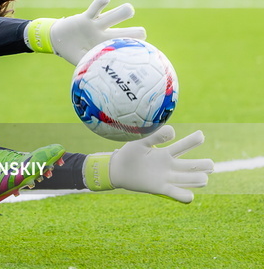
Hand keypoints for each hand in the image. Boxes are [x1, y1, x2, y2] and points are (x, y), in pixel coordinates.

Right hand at [25, 0, 145, 64]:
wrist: (58, 40)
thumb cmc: (74, 53)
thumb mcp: (83, 64)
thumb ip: (92, 74)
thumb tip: (101, 96)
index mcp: (107, 47)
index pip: (124, 49)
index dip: (134, 51)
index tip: (143, 56)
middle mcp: (105, 35)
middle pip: (124, 33)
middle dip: (135, 33)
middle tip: (142, 34)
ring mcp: (96, 25)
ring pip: (112, 17)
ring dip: (122, 13)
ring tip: (130, 10)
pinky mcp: (85, 17)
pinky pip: (94, 8)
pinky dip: (100, 3)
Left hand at [85, 126, 213, 202]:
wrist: (118, 169)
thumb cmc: (130, 153)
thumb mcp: (141, 141)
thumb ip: (155, 136)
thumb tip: (173, 131)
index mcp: (165, 153)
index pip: (183, 146)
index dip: (193, 140)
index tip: (201, 135)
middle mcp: (170, 166)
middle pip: (192, 165)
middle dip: (204, 165)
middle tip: (210, 164)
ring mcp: (167, 178)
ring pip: (189, 179)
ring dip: (197, 179)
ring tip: (203, 178)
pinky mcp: (161, 188)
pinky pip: (177, 194)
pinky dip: (185, 196)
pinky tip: (189, 196)